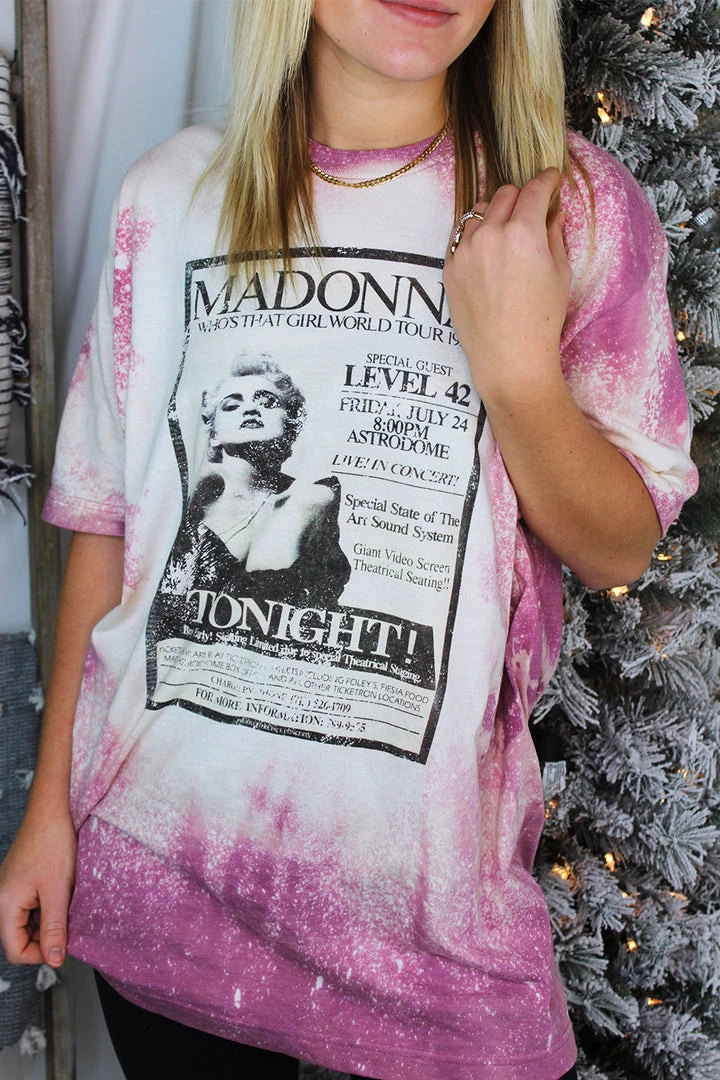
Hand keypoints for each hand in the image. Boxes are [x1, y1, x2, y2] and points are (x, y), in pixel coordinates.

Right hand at [0, 806, 76, 966]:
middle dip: (44, 937)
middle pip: (18, 939)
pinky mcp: (19, 883)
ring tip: (64, 904)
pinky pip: (29, 908)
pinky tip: (60, 894)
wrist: (51, 810)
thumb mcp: (57, 890)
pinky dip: (45, 908)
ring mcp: (9, 890)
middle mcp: (1, 900)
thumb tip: (55, 961)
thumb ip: (54, 928)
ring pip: (26, 924)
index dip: (41, 954)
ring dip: (46, 922)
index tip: (63, 944)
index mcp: (4, 905)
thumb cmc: (53, 844)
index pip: (15, 951)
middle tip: (67, 922)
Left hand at [443, 168, 570, 407]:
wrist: (508, 359)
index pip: (535, 189)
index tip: (552, 178)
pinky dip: (475, 237)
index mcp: (523, 232)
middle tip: (531, 211)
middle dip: (520, 197)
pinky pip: (461, 237)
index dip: (547, 179)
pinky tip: (488, 253)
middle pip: (504, 194)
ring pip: (478, 212)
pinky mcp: (449, 268)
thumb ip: (554, 236)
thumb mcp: (560, 274)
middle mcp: (489, 234)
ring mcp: (464, 251)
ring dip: (494, 215)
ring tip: (506, 235)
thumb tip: (551, 215)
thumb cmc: (541, 320)